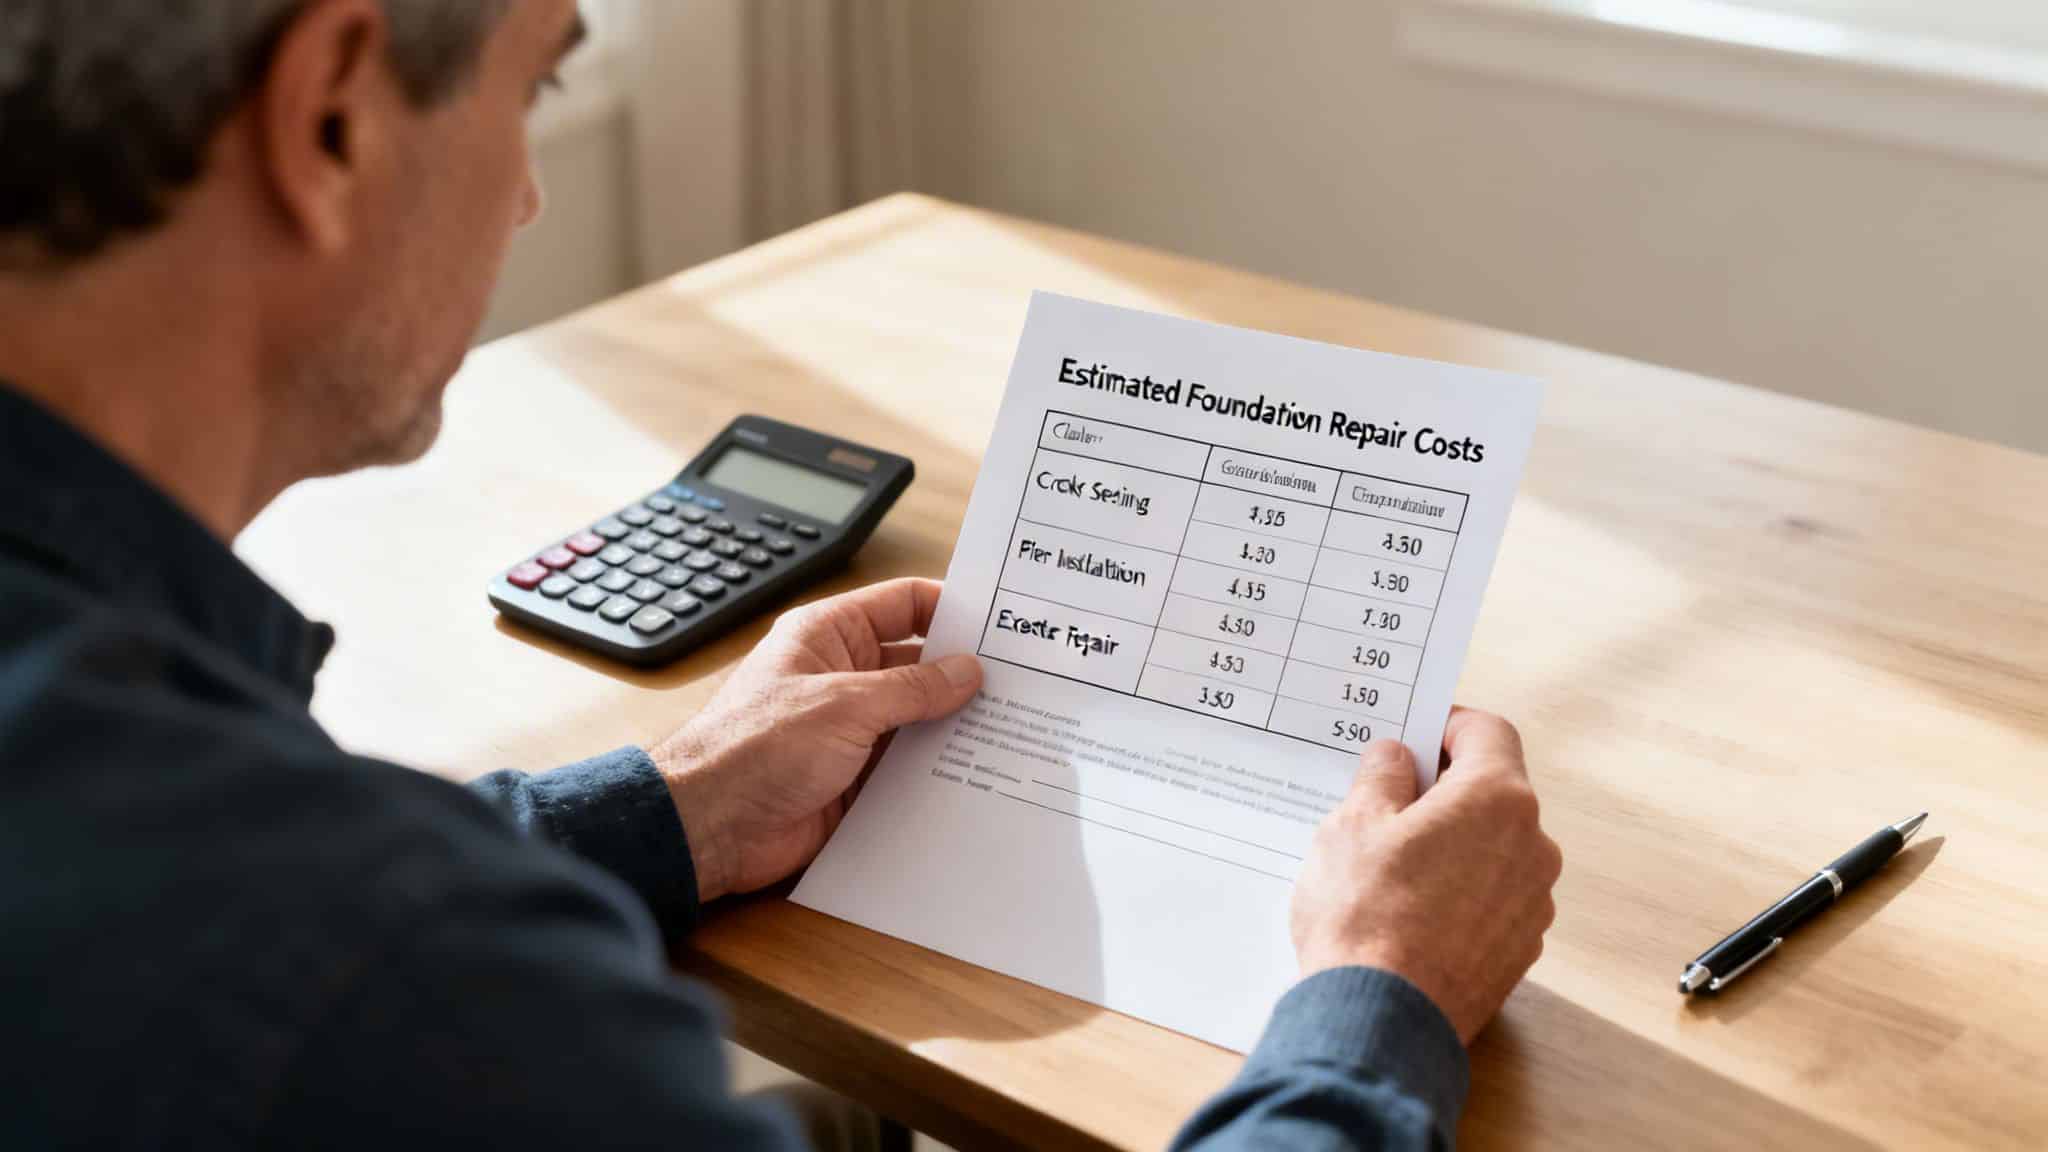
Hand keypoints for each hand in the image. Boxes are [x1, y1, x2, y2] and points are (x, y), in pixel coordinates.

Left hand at [649, 578, 981, 904]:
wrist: (710, 827)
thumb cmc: (755, 747)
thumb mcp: (845, 704)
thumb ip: (912, 688)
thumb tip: (966, 672)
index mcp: (829, 636)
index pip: (903, 604)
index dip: (950, 608)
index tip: (1001, 624)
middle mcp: (841, 677)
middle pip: (917, 665)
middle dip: (962, 675)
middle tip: (1022, 684)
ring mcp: (849, 730)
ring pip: (917, 720)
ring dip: (953, 728)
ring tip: (1013, 730)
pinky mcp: (854, 780)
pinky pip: (906, 769)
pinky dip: (937, 772)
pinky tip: (979, 777)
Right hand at [1290, 708, 1562, 1043]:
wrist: (1382, 1018)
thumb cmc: (1365, 914)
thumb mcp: (1353, 823)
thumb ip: (1382, 776)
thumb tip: (1397, 759)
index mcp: (1497, 799)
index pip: (1488, 731)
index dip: (1447, 724)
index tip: (1414, 735)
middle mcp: (1532, 846)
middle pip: (1493, 792)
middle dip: (1444, 789)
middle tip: (1387, 802)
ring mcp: (1532, 902)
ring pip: (1494, 848)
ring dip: (1453, 843)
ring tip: (1391, 866)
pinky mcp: (1520, 949)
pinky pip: (1493, 898)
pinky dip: (1460, 891)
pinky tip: (1410, 911)